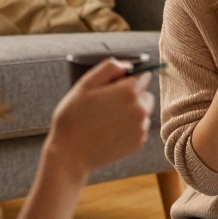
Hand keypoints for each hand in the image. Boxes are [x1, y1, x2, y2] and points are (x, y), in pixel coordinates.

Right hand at [46, 59, 154, 177]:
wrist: (71, 154)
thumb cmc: (74, 117)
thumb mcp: (85, 84)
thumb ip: (108, 68)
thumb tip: (127, 64)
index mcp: (129, 91)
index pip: (143, 75)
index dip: (128, 78)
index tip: (115, 85)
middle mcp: (141, 109)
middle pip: (146, 94)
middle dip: (133, 95)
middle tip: (109, 104)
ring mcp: (141, 128)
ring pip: (143, 112)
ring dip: (132, 112)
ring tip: (107, 119)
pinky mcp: (138, 143)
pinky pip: (139, 129)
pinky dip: (129, 128)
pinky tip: (110, 131)